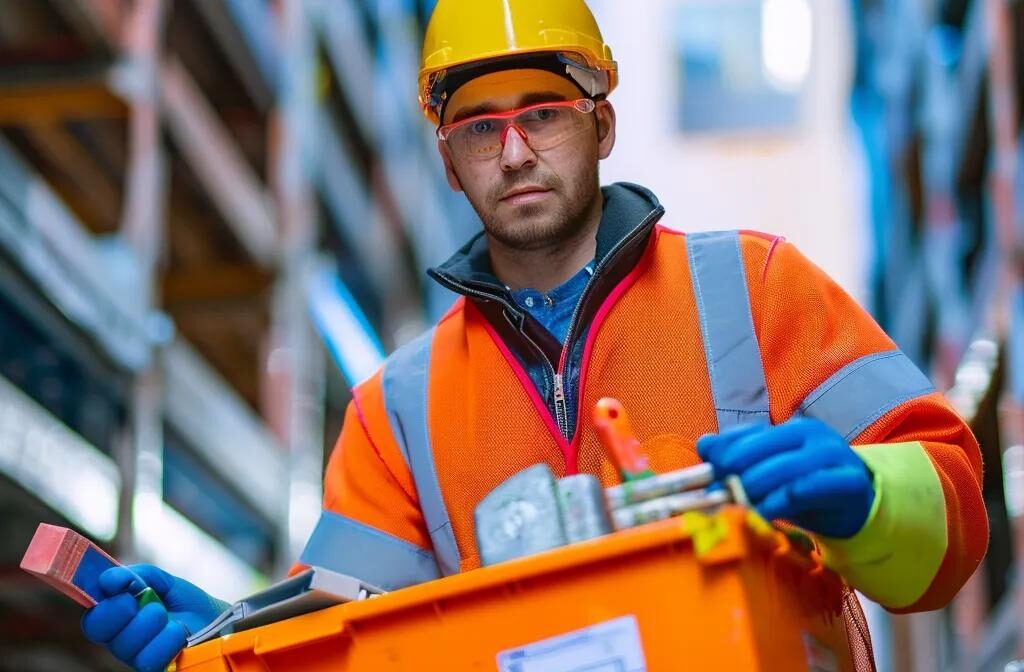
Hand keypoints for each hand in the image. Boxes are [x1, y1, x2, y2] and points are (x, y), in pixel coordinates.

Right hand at [81, 564, 226, 671]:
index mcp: (119, 620)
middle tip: (147, 600)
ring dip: (150, 623)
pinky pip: (149, 659)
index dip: (102, 604)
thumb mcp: (162, 581)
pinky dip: (167, 639)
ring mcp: (137, 657)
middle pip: (101, 631)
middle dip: (122, 610)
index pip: (92, 619)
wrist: (217, 621)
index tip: (119, 587)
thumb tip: (108, 578)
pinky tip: (179, 632)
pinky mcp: (155, 668)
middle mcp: (122, 641)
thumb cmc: (187, 603)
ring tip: (168, 617)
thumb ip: (136, 575)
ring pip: (125, 645)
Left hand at [697, 418, 874, 537]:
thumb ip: (738, 458)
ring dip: (755, 489)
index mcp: (788, 428)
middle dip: (734, 472)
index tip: (706, 475)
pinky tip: (765, 513)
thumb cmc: (805, 488)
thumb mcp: (770, 473)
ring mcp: (833, 454)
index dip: (722, 452)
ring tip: (737, 506)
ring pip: (784, 467)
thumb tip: (704, 444)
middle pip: (762, 448)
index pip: (746, 433)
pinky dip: (782, 501)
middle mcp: (811, 434)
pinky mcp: (849, 479)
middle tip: (717, 494)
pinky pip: (809, 487)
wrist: (855, 507)